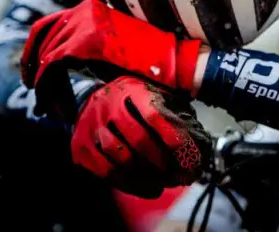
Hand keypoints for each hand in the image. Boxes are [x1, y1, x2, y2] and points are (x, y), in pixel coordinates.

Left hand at [20, 0, 201, 120]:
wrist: (175, 63)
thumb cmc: (152, 60)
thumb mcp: (117, 45)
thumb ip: (92, 46)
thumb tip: (68, 63)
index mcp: (90, 9)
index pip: (48, 25)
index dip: (33, 50)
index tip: (32, 71)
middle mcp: (84, 12)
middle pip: (42, 38)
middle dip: (32, 66)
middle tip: (34, 89)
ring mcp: (84, 25)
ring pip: (45, 54)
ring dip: (41, 80)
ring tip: (44, 101)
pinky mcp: (86, 43)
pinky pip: (53, 64)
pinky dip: (47, 85)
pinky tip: (51, 101)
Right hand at [73, 76, 211, 197]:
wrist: (88, 98)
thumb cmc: (129, 100)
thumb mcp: (150, 94)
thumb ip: (170, 110)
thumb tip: (198, 136)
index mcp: (130, 91)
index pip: (154, 116)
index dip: (174, 138)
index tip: (190, 155)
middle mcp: (108, 107)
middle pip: (138, 140)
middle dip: (161, 161)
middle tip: (177, 174)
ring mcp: (91, 128)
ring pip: (121, 158)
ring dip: (145, 176)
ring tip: (162, 184)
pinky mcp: (81, 147)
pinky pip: (106, 171)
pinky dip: (128, 184)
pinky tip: (145, 188)